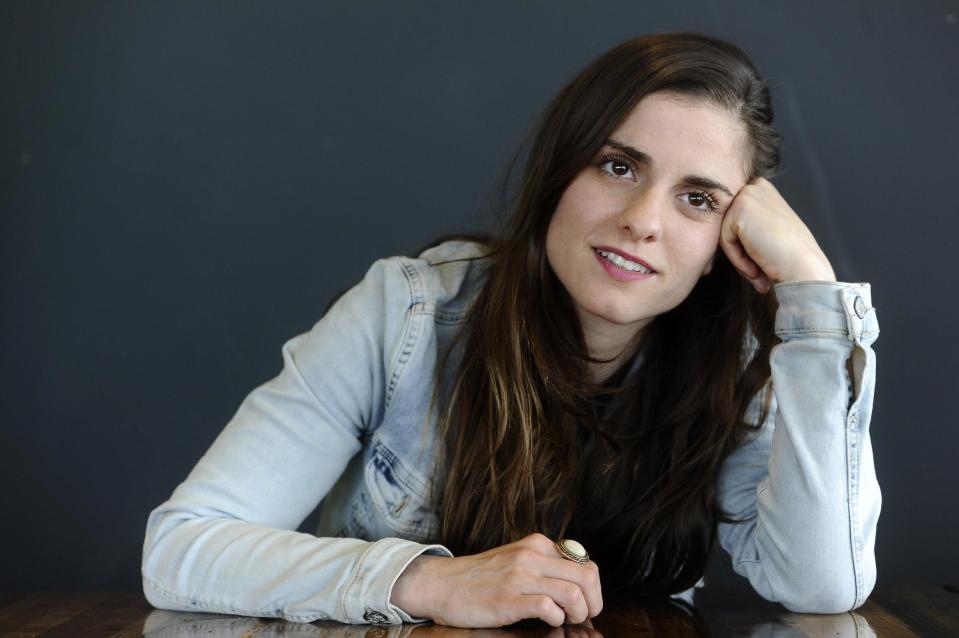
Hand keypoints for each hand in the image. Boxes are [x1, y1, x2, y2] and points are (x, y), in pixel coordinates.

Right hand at [390, 532, 602, 627]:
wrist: (442, 584)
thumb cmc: (480, 578)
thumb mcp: (516, 559)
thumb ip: (543, 565)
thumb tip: (577, 584)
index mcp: (537, 544)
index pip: (585, 562)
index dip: (593, 588)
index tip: (587, 603)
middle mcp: (531, 555)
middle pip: (587, 576)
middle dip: (594, 602)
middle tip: (585, 616)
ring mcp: (520, 576)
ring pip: (573, 593)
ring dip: (579, 613)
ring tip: (568, 620)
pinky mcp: (508, 598)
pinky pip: (548, 608)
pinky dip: (556, 619)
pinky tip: (548, 621)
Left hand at [719, 177, 835, 293]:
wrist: (804, 268)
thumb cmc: (788, 257)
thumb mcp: (766, 230)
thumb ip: (747, 224)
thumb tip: (725, 234)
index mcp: (762, 189)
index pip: (733, 221)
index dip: (745, 247)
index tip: (762, 263)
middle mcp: (755, 186)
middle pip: (727, 226)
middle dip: (740, 252)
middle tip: (759, 272)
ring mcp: (747, 195)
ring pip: (724, 234)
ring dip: (740, 258)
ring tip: (759, 271)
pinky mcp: (740, 208)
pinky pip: (724, 240)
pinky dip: (737, 259)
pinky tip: (757, 266)